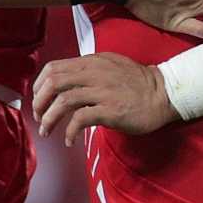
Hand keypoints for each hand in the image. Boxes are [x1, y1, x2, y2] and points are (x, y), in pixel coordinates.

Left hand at [33, 53, 177, 143]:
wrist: (165, 94)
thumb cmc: (138, 84)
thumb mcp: (111, 66)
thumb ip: (89, 71)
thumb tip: (66, 82)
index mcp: (92, 62)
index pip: (54, 68)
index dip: (39, 85)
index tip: (37, 99)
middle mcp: (94, 73)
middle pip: (54, 83)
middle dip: (39, 103)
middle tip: (38, 117)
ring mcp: (102, 91)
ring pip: (64, 101)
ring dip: (49, 119)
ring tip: (47, 131)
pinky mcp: (110, 110)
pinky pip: (80, 119)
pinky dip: (69, 131)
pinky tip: (69, 140)